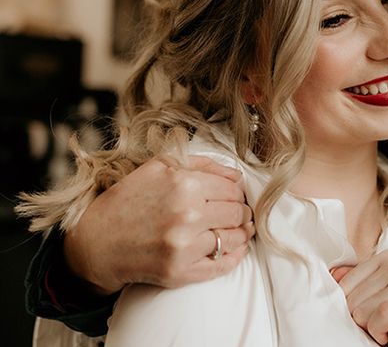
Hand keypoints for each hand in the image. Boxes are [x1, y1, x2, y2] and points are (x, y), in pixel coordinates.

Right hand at [63, 156, 253, 293]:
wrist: (96, 242)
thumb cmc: (129, 199)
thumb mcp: (161, 166)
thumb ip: (202, 164)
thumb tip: (237, 175)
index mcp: (185, 185)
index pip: (233, 190)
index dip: (239, 194)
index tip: (236, 198)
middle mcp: (187, 215)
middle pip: (237, 214)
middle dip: (243, 213)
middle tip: (241, 214)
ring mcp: (183, 246)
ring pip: (233, 239)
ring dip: (242, 234)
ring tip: (241, 231)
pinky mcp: (178, 272)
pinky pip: (221, 265)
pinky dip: (233, 257)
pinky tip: (235, 250)